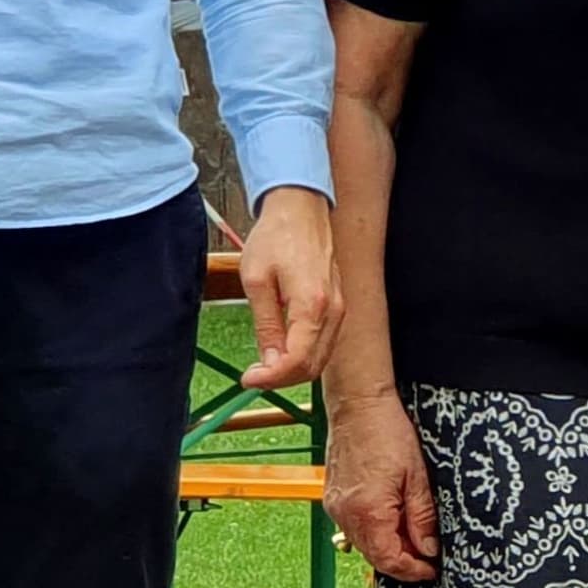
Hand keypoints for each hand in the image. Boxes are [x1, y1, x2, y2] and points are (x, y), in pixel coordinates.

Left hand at [237, 185, 341, 391]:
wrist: (300, 208)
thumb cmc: (276, 237)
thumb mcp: (256, 280)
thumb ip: (266, 324)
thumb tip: (269, 361)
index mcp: (312, 304)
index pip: (297, 360)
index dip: (272, 378)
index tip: (248, 379)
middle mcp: (333, 310)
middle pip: (312, 366)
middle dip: (281, 378)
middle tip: (252, 374)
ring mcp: (339, 309)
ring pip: (320, 359)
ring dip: (292, 369)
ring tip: (263, 362)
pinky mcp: (337, 306)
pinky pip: (324, 343)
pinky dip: (303, 354)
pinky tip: (281, 347)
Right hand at [324, 383, 438, 581]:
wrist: (358, 404)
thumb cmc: (387, 431)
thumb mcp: (418, 477)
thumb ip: (422, 517)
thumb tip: (428, 549)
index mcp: (368, 511)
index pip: (389, 560)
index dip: (413, 570)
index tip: (431, 569)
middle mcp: (346, 514)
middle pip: (375, 556)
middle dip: (403, 559)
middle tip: (427, 553)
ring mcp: (335, 507)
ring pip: (364, 544)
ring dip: (388, 545)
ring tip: (412, 531)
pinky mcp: (333, 498)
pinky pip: (354, 526)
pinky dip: (374, 530)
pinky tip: (392, 517)